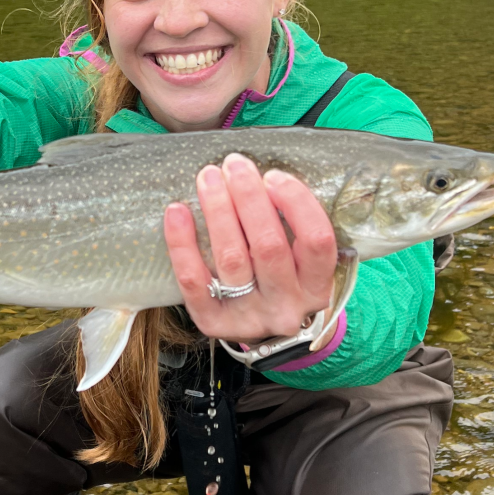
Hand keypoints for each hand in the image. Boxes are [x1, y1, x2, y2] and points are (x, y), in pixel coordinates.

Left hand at [164, 153, 338, 343]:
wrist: (258, 330)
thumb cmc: (279, 278)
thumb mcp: (300, 260)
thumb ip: (291, 225)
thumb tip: (261, 174)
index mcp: (317, 287)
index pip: (316, 241)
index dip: (296, 202)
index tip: (273, 175)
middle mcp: (286, 306)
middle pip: (268, 245)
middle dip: (249, 197)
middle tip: (234, 164)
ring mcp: (249, 318)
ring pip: (231, 258)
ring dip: (218, 210)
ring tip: (208, 178)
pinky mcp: (213, 322)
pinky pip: (194, 281)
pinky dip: (182, 243)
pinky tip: (176, 211)